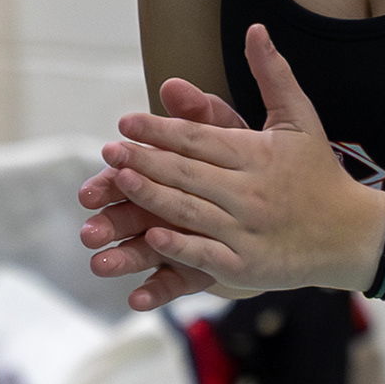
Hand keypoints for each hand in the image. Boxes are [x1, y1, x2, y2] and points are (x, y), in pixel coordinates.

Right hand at [76, 80, 243, 309]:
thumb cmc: (254, 166)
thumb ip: (204, 114)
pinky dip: (154, 292)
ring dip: (121, 259)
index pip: (135, 171)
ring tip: (100, 266)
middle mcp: (166, 208)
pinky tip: (137, 299)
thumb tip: (173, 84)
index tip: (103, 171)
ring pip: (142, 251)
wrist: (295, 211)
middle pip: (130, 213)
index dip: (116, 173)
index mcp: (170, 173)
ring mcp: (178, 242)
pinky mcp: (196, 270)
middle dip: (109, 220)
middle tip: (88, 228)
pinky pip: (172, 283)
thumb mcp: (235, 137)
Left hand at [83, 26, 384, 300]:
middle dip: (144, 160)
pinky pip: (206, 255)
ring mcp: (248, 230)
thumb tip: (256, 28)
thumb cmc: (320, 173)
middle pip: (187, 173)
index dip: (160, 130)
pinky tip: (153, 237)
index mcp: (258, 154)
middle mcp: (250, 191)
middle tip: (108, 151)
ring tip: (118, 181)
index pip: (199, 138)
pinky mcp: (248, 266)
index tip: (126, 123)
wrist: (353, 234)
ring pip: (190, 211)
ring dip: (152, 196)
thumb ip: (273, 74)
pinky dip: (179, 247)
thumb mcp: (300, 119)